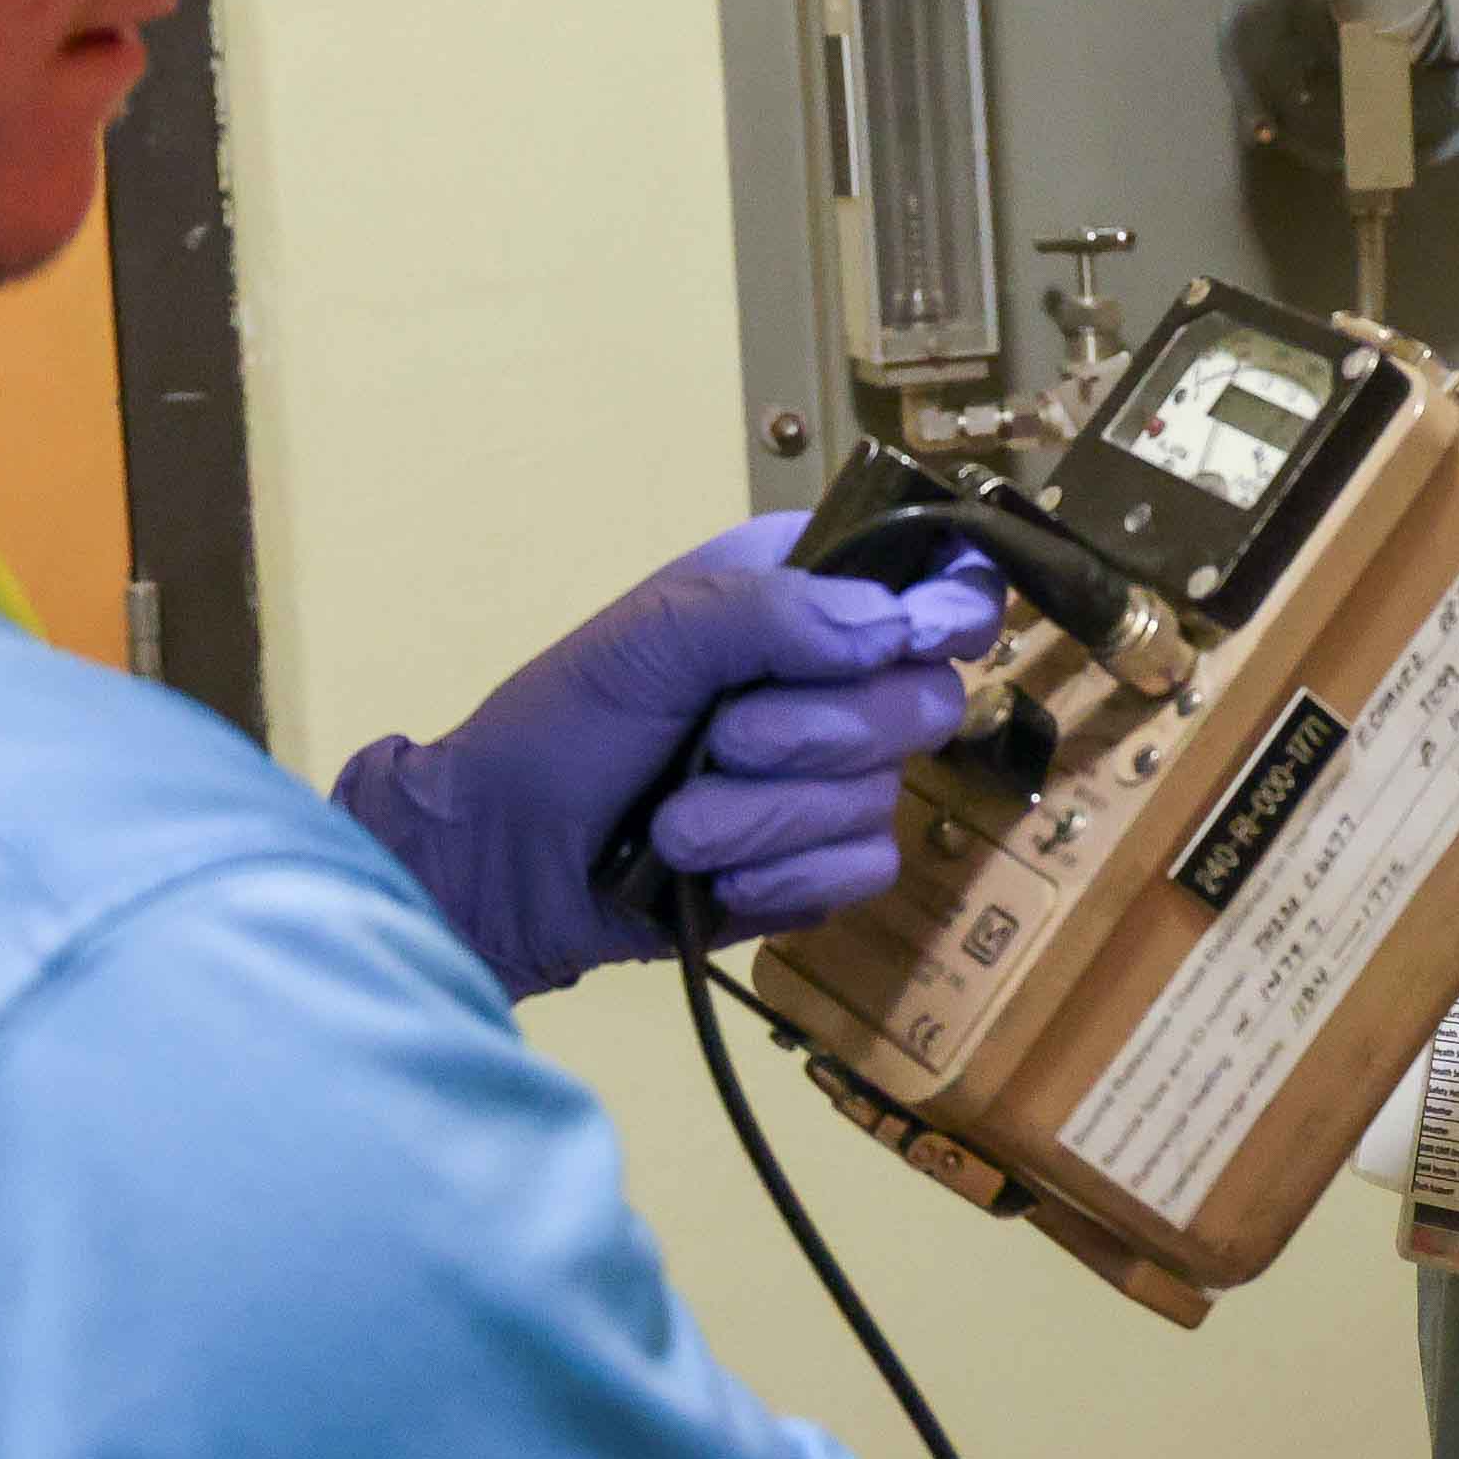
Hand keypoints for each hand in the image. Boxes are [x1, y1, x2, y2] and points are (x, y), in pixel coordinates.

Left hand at [333, 514, 999, 997]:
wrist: (502, 863)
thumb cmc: (560, 727)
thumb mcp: (649, 639)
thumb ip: (771, 613)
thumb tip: (893, 628)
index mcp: (802, 593)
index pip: (937, 579)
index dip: (956, 604)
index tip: (920, 635)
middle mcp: (836, 679)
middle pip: (925, 699)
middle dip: (816, 731)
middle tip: (720, 740)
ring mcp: (836, 780)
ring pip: (883, 796)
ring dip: (765, 816)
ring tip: (675, 824)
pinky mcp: (822, 867)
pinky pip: (861, 870)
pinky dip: (781, 875)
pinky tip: (710, 879)